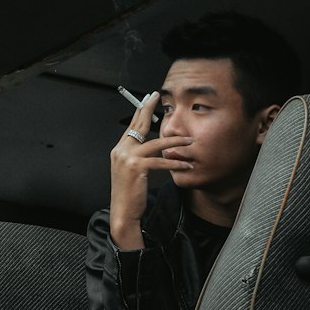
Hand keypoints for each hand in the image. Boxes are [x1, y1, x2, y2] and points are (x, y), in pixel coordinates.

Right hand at [109, 93, 192, 249]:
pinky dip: (175, 162)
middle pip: (139, 125)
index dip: (141, 111)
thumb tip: (152, 146)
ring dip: (175, 142)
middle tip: (159, 97)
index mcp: (119, 150)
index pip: (131, 126)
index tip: (149, 99)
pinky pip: (160, 160)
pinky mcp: (136, 167)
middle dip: (150, 109)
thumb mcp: (130, 171)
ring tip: (190, 141)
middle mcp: (120, 151)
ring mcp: (127, 158)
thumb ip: (137, 157)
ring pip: (156, 143)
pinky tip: (186, 164)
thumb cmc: (129, 195)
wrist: (122, 213)